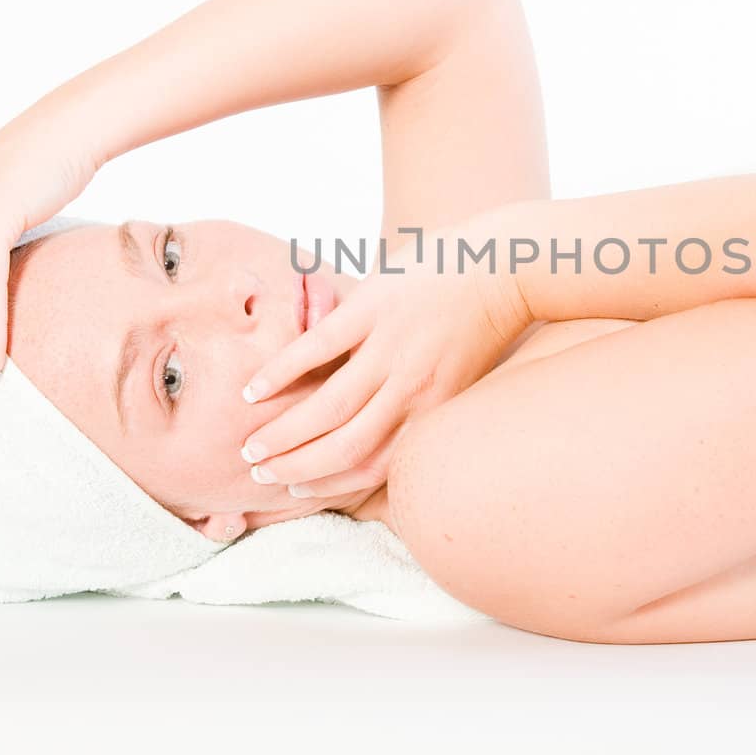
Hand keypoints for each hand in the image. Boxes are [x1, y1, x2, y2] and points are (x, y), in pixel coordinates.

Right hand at [237, 220, 533, 498]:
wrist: (505, 266)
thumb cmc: (479, 325)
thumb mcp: (456, 380)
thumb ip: (418, 407)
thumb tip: (377, 431)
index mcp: (430, 411)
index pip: (372, 465)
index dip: (329, 484)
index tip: (295, 487)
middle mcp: (410, 389)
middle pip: (343, 446)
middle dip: (296, 467)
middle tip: (259, 473)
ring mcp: (390, 349)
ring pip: (328, 407)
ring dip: (284, 433)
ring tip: (251, 446)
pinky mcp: (373, 308)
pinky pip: (319, 348)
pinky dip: (282, 371)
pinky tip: (254, 390)